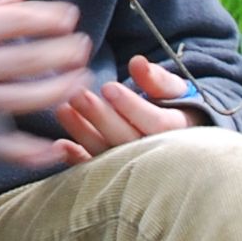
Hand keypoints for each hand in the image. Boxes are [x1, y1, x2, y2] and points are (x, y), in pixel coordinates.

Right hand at [0, 0, 90, 167]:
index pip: (14, 20)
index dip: (47, 18)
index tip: (68, 16)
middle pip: (27, 59)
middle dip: (62, 51)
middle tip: (81, 45)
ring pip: (25, 98)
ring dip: (59, 89)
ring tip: (78, 79)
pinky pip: (6, 148)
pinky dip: (34, 151)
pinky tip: (56, 145)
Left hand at [52, 55, 200, 159]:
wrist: (179, 139)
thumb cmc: (175, 108)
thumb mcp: (175, 90)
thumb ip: (158, 79)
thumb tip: (137, 63)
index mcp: (179, 132)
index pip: (156, 123)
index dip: (131, 106)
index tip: (108, 87)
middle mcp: (159, 155)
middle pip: (128, 140)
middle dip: (101, 117)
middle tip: (77, 95)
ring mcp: (136, 169)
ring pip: (109, 155)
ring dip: (84, 134)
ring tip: (64, 109)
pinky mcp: (118, 177)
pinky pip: (97, 171)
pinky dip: (79, 160)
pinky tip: (62, 144)